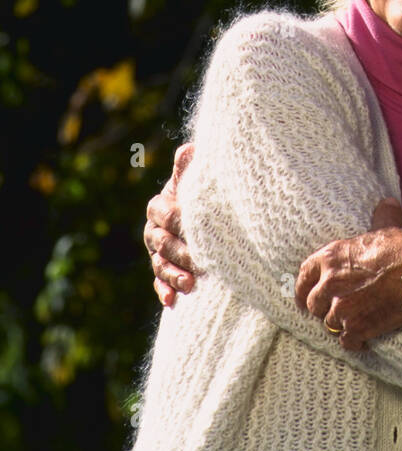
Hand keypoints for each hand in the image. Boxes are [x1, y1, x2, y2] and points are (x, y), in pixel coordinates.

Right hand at [144, 142, 196, 307]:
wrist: (199, 217)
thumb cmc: (197, 196)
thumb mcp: (193, 183)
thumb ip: (188, 169)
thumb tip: (191, 148)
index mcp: (159, 207)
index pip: (166, 215)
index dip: (179, 221)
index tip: (196, 229)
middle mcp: (153, 231)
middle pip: (163, 244)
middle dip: (180, 254)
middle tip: (200, 262)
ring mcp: (156, 253)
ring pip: (161, 266)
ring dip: (173, 277)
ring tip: (190, 286)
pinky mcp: (162, 272)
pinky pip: (160, 284)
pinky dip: (165, 292)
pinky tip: (172, 302)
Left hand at [294, 199, 401, 349]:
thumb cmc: (399, 249)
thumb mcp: (385, 228)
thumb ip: (381, 216)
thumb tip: (388, 202)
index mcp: (330, 258)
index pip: (303, 276)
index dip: (303, 289)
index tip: (304, 297)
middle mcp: (330, 284)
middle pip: (313, 304)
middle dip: (322, 308)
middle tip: (334, 310)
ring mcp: (342, 308)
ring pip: (329, 324)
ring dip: (340, 324)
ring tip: (353, 322)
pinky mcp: (356, 327)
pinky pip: (346, 341)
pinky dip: (353, 342)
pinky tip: (362, 339)